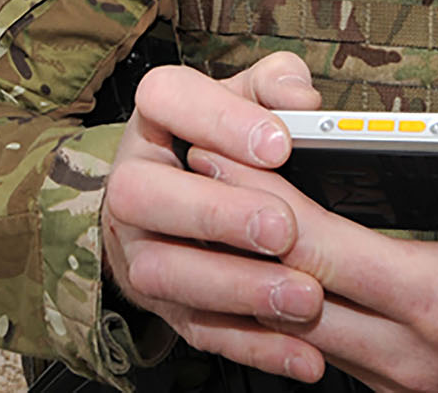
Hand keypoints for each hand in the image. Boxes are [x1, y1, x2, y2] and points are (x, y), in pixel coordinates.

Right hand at [101, 52, 330, 380]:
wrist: (175, 207)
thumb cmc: (221, 143)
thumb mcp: (246, 99)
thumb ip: (275, 85)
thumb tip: (299, 100)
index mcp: (156, 118)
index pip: (165, 99)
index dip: (218, 118)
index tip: (279, 143)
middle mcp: (133, 181)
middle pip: (143, 194)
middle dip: (216, 214)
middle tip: (283, 227)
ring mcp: (139, 247)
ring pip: (164, 272)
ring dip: (236, 288)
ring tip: (304, 296)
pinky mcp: (162, 304)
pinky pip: (197, 330)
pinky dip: (253, 344)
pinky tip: (301, 351)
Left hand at [203, 67, 437, 392]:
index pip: (321, 250)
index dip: (259, 201)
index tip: (217, 154)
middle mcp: (406, 351)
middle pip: (286, 290)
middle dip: (233, 231)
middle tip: (192, 172)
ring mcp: (397, 379)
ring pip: (295, 328)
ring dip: (253, 271)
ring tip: (214, 210)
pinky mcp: (397, 388)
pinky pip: (322, 347)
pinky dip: (289, 303)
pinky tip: (268, 262)